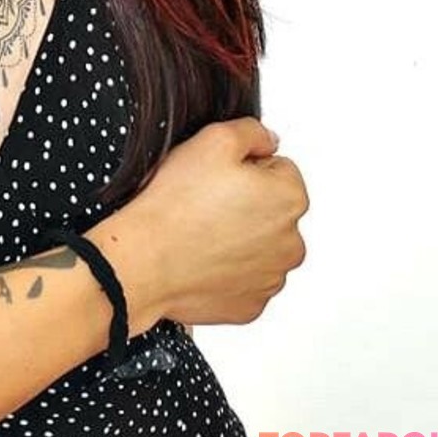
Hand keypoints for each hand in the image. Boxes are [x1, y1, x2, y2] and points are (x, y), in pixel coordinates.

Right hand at [90, 118, 307, 332]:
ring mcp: (272, 278)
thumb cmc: (175, 203)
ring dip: (239, 236)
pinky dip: (227, 268)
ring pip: (260, 245)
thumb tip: (269, 141)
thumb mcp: (214, 139)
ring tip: (200, 230)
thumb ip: (253, 131)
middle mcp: (292, 242)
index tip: (218, 176)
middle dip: (247, 202)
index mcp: (290, 198)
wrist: (146, 260)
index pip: (278, 168)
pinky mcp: (251, 305)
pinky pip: (245, 277)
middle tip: (205, 201)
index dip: (244, 166)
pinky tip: (201, 257)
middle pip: (272, 209)